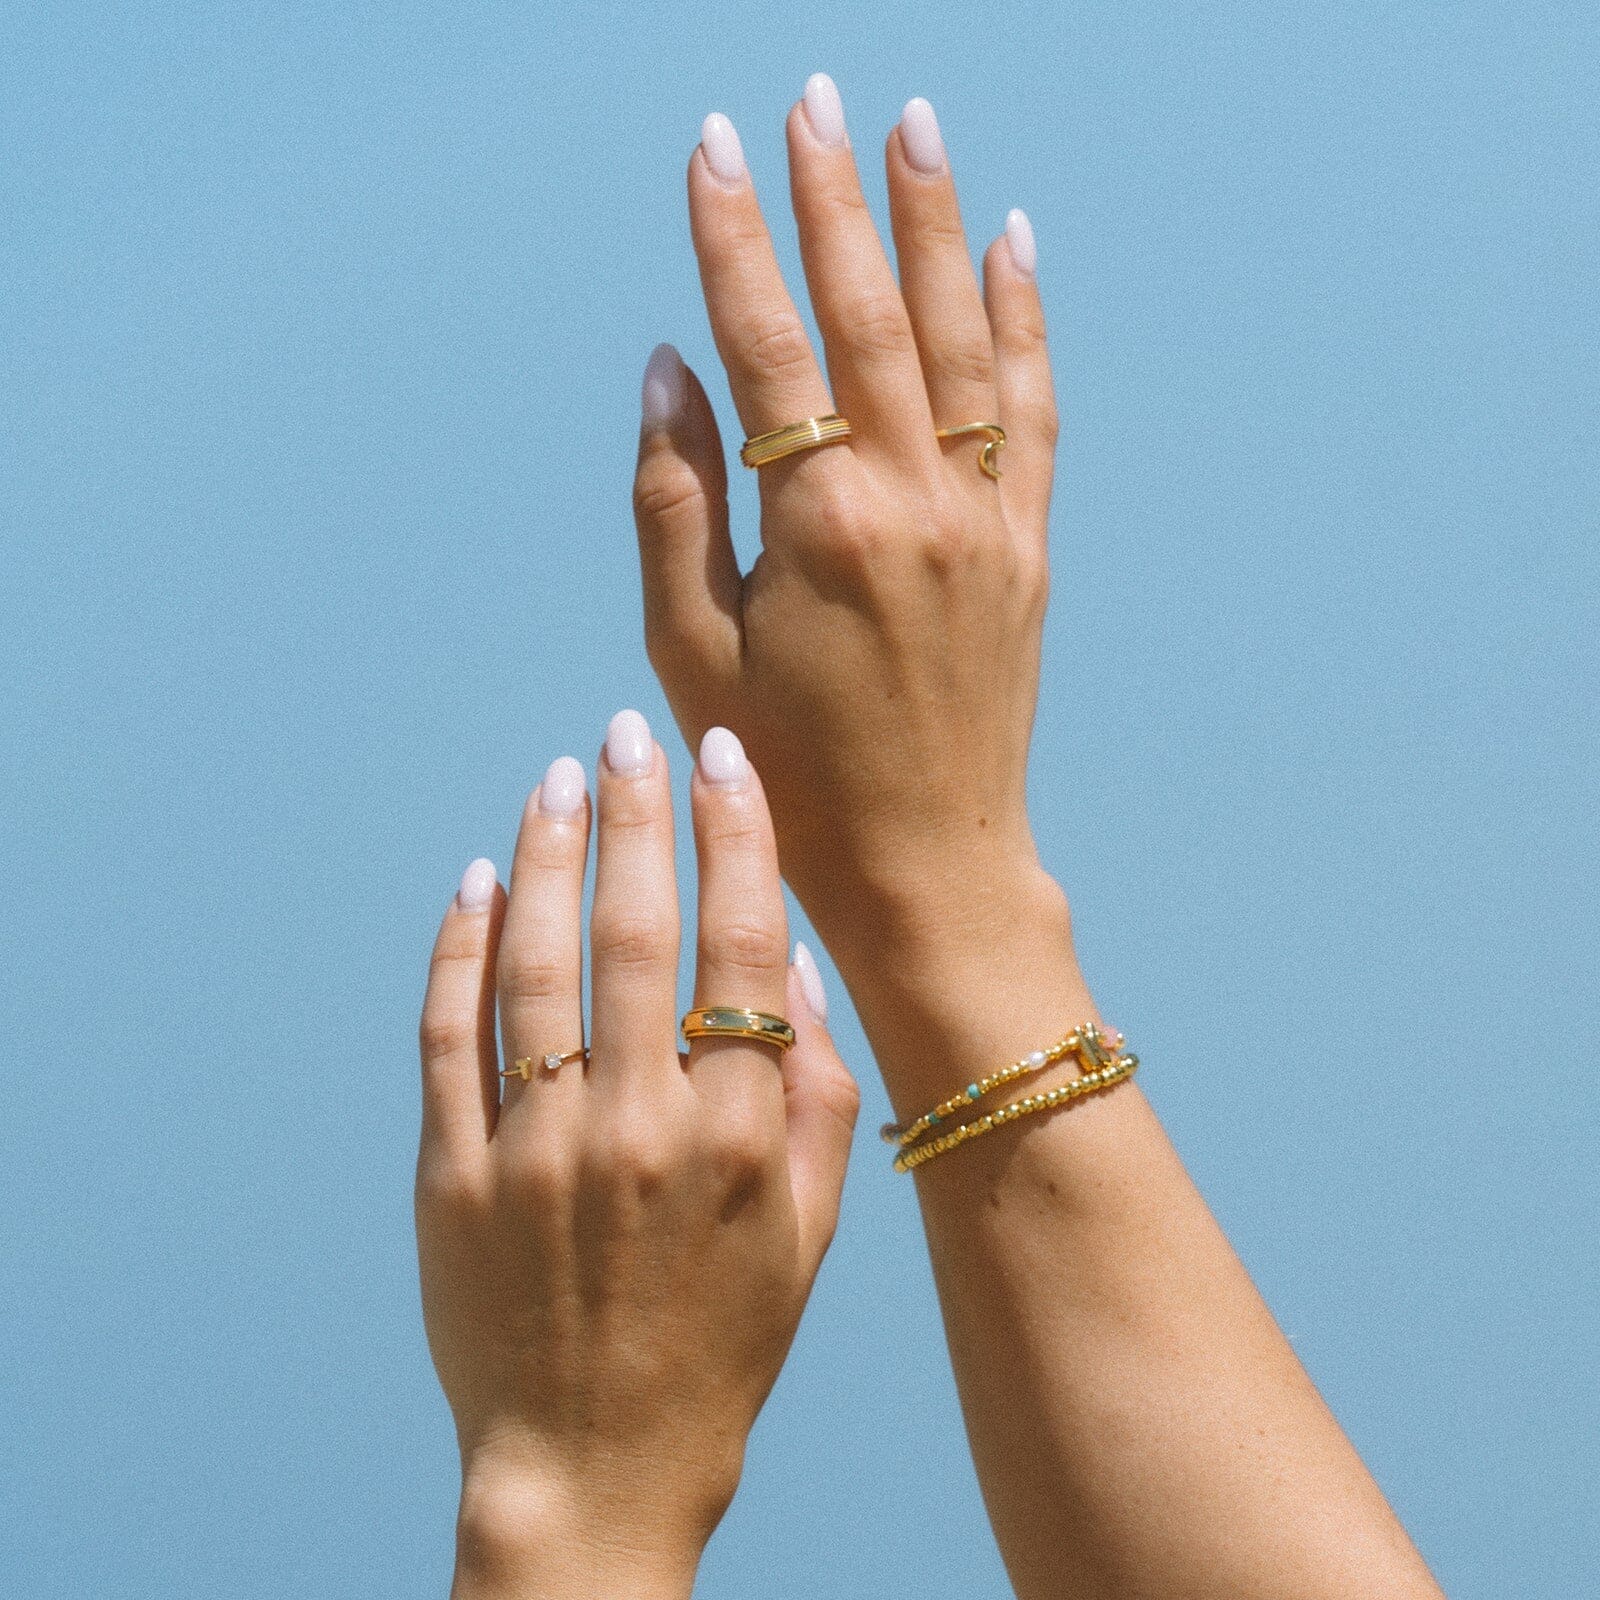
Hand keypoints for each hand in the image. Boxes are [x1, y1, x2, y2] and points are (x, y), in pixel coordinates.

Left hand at [416, 712, 857, 1599]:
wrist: (596, 1468)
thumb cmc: (722, 1346)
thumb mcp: (808, 1235)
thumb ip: (814, 1097)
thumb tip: (791, 966)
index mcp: (733, 1138)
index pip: (738, 947)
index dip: (734, 838)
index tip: (722, 760)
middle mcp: (633, 1127)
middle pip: (631, 931)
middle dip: (635, 813)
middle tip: (627, 732)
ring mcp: (532, 1149)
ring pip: (533, 964)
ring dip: (545, 857)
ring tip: (558, 779)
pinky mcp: (451, 1178)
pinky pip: (448, 1039)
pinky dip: (457, 951)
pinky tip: (476, 881)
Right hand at [632, 80, 1061, 976]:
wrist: (923, 861)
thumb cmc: (788, 771)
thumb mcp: (692, 650)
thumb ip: (675, 500)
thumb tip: (670, 367)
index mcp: (816, 524)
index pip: (764, 345)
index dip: (732, 239)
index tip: (711, 147)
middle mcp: (909, 501)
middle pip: (869, 315)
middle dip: (836, 197)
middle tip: (816, 99)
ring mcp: (980, 520)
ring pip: (959, 341)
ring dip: (934, 227)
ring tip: (915, 128)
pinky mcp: (1024, 548)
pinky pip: (1028, 411)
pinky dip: (1022, 323)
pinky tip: (1011, 247)